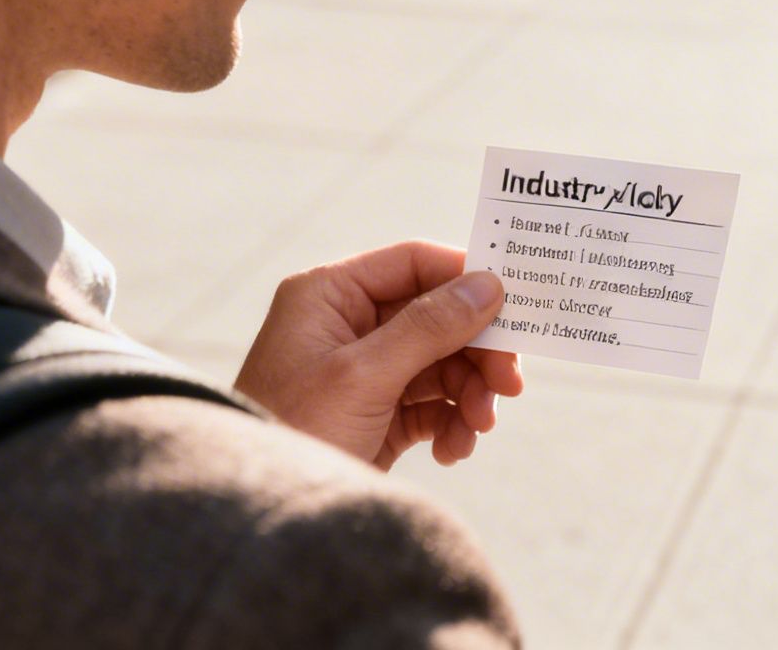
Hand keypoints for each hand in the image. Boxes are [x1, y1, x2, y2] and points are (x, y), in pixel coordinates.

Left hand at [236, 241, 524, 470]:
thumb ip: (429, 326)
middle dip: (476, 352)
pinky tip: (453, 449)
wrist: (263, 512)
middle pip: (437, 316)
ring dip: (469, 394)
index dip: (466, 280)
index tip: (514, 307)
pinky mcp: (377, 413)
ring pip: (442, 363)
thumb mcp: (364, 374)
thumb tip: (487, 284)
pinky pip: (432, 404)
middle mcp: (348, 324)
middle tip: (510, 385)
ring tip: (477, 429)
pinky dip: (451, 423)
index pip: (413, 264)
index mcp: (330, 295)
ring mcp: (364, 370)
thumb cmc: (294, 429)